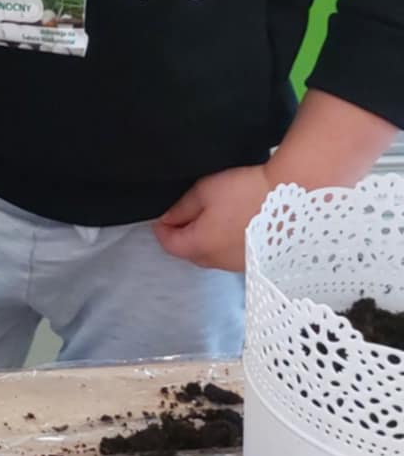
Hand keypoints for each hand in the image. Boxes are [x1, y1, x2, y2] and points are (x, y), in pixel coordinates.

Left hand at [153, 164, 275, 273]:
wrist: (293, 196)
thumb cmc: (249, 191)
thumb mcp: (205, 191)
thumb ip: (181, 208)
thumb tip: (168, 219)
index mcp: (202, 245)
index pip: (171, 245)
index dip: (162, 229)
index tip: (162, 218)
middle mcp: (220, 262)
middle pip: (190, 254)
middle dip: (183, 237)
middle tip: (185, 216)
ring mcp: (241, 264)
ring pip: (213, 257)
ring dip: (207, 242)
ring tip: (214, 218)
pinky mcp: (259, 262)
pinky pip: (233, 256)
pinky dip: (227, 245)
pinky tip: (236, 227)